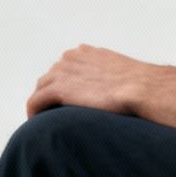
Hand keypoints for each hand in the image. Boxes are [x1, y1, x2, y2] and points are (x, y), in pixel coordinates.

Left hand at [25, 44, 159, 117]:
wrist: (141, 87)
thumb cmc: (139, 85)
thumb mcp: (120, 73)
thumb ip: (108, 76)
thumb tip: (112, 91)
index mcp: (85, 53)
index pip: (65, 68)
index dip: (63, 85)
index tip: (67, 101)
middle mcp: (70, 58)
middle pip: (51, 77)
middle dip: (51, 94)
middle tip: (54, 113)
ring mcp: (63, 71)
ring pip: (41, 88)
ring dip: (41, 103)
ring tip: (45, 121)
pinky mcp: (59, 88)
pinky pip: (36, 100)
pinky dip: (33, 111)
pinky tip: (37, 123)